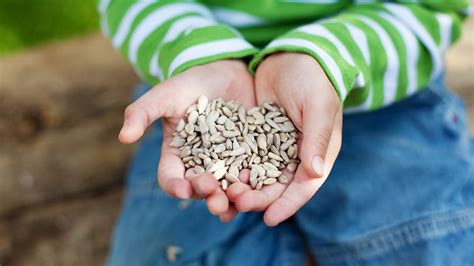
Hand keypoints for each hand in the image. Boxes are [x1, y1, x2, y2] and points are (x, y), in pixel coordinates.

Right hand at [118, 60, 255, 218]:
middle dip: (207, 196)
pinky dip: (253, 185)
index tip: (182, 189)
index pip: (171, 177)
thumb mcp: (165, 94)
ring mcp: (227, 161)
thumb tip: (123, 137)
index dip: (175, 185)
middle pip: (201, 188)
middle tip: (216, 201)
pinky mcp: (250, 155)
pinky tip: (258, 191)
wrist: (225, 70)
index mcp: (177, 154)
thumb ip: (142, 112)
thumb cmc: (190, 82)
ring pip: (227, 187)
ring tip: (238, 201)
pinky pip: (251, 174)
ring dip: (231, 198)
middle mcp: (201, 163)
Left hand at [229, 53, 342, 225]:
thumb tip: (316, 172)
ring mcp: (277, 148)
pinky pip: (245, 158)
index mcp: (319, 152)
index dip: (288, 204)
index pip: (305, 186)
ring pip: (260, 176)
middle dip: (259, 198)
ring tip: (223, 196)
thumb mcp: (318, 105)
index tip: (269, 219)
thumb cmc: (312, 78)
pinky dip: (234, 169)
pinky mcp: (257, 138)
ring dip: (244, 188)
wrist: (292, 55)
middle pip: (278, 186)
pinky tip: (218, 178)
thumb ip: (318, 137)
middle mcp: (299, 155)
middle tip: (236, 204)